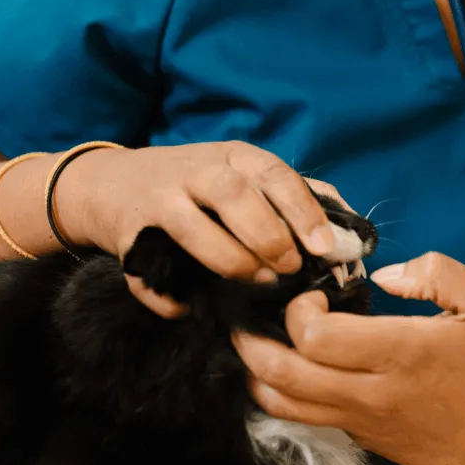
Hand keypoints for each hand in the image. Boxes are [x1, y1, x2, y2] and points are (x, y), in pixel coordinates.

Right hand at [55, 141, 349, 316]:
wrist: (114, 183)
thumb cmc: (199, 184)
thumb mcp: (245, 174)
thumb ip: (295, 195)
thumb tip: (350, 230)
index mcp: (234, 156)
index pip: (274, 173)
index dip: (301, 210)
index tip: (322, 247)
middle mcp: (196, 171)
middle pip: (233, 194)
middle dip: (266, 235)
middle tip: (287, 268)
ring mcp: (160, 199)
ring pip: (192, 225)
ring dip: (228, 259)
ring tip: (253, 282)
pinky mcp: (129, 234)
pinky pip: (148, 271)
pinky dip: (168, 297)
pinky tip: (188, 308)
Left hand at [232, 252, 464, 464]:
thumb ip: (433, 271)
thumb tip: (383, 276)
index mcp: (400, 353)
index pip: (316, 338)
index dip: (298, 310)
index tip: (312, 295)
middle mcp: (372, 392)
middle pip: (284, 375)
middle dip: (252, 343)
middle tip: (249, 318)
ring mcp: (362, 422)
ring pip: (283, 406)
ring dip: (257, 372)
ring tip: (256, 344)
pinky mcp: (361, 438)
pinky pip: (306, 418)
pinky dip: (284, 392)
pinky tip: (291, 366)